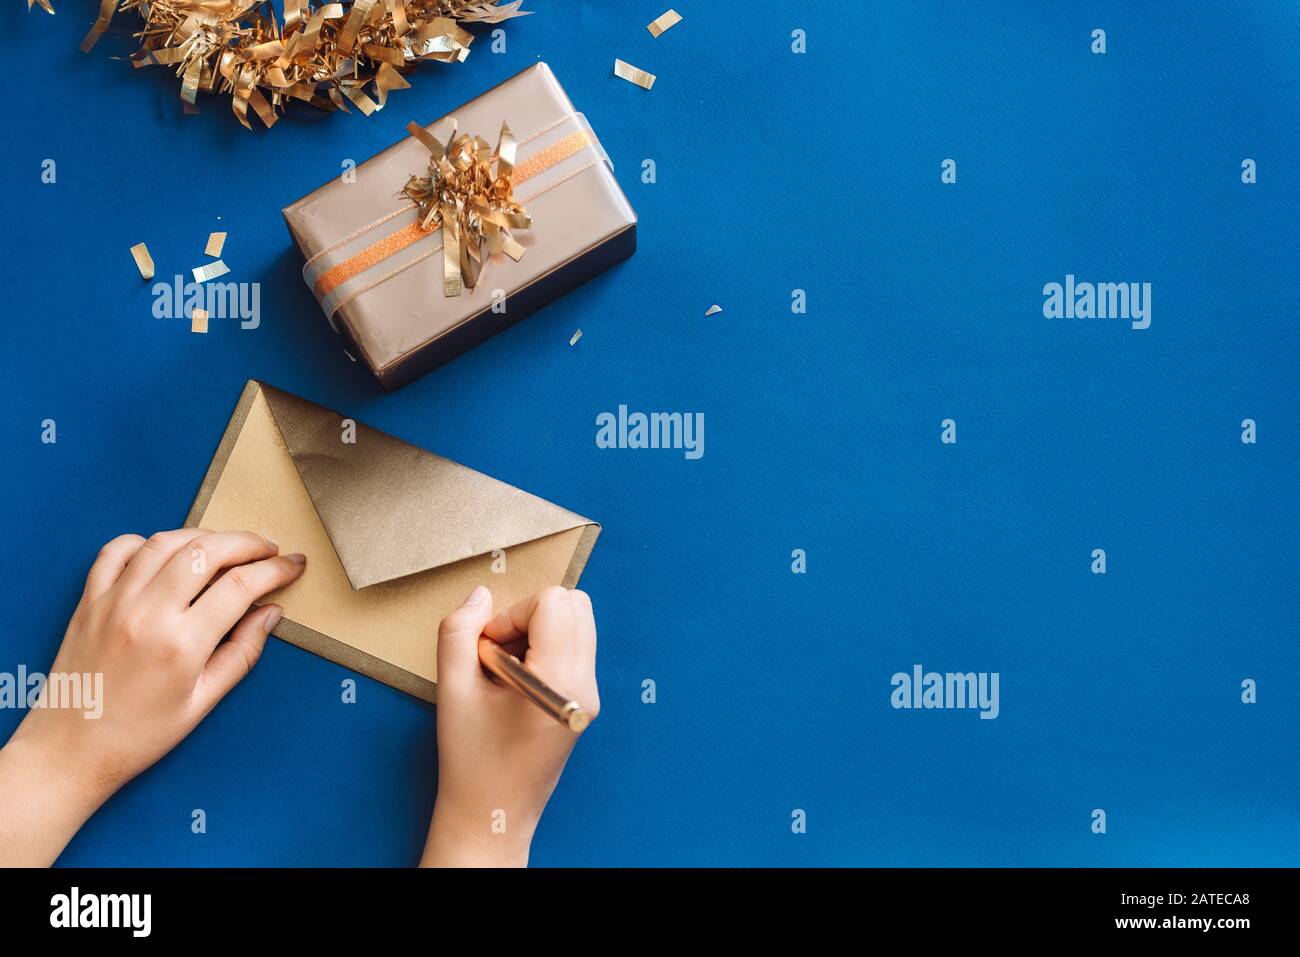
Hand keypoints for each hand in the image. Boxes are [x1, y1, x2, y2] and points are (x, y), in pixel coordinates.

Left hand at [0, 529, 305, 865]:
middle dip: (246, 542)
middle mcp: (147, 614)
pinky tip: (166, 553)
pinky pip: (117, 550)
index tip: (293, 564)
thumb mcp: (202, 703)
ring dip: (203, 536)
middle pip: (207, 551)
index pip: (241, 586)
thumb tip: (271, 614)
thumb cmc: (138, 735)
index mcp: (181, 645)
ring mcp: (113, 603)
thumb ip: (242, 653)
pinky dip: (146, 541)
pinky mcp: (88, 601)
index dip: (275, 569)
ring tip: (225, 546)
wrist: (68, 751)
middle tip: (267, 549)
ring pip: (165, 542)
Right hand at [422, 585, 598, 866]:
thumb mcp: (452, 689)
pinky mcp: (585, 699)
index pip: (554, 602)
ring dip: (537, 630)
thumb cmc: (471, 758)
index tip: (487, 648)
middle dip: (530, 615)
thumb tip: (481, 596)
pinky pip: (573, 647)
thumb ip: (458, 632)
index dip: (513, 613)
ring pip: (577, 622)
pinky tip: (516, 681)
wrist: (494, 813)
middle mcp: (586, 683)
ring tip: (504, 669)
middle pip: (575, 604)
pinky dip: (544, 647)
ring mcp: (591, 692)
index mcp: (560, 679)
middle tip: (497, 652)